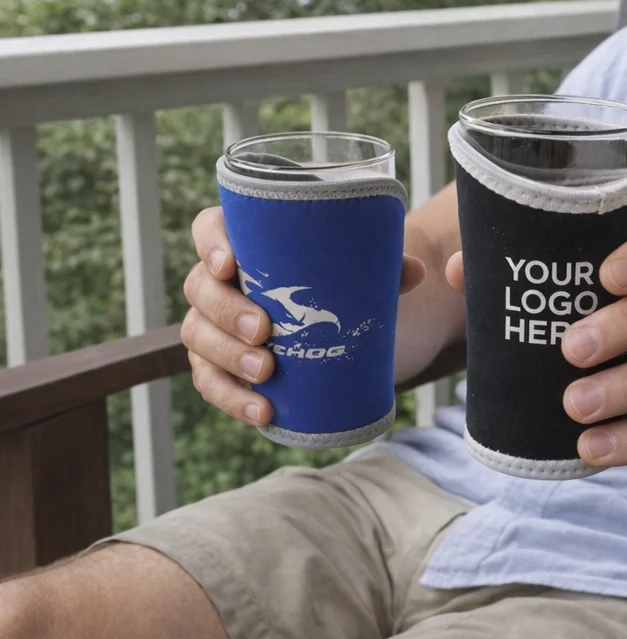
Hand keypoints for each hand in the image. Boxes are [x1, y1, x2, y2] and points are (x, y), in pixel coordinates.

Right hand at [182, 206, 425, 425]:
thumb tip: (415, 270)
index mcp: (246, 240)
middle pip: (199, 287)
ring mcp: (217, 324)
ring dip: (227, 355)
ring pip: (199, 336)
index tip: (230, 263)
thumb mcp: (365, 267)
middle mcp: (221, 280)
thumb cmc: (344, 279)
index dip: (211, 243)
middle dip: (225, 310)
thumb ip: (388, 265)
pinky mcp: (224, 365)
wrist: (347, 321)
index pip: (209, 228)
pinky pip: (211, 382)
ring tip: (266, 372)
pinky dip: (232, 398)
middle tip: (263, 330)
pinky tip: (262, 409)